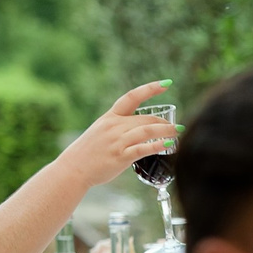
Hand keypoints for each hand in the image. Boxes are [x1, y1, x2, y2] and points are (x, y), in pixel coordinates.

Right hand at [60, 84, 176, 192]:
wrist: (73, 169)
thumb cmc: (89, 152)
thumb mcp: (101, 131)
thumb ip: (118, 127)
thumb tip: (140, 127)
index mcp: (110, 117)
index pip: (132, 97)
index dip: (150, 88)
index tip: (167, 83)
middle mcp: (114, 126)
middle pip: (146, 118)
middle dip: (164, 122)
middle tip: (178, 127)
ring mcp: (117, 141)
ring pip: (147, 130)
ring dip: (167, 131)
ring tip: (178, 132)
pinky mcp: (120, 156)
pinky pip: (143, 148)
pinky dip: (158, 145)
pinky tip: (170, 145)